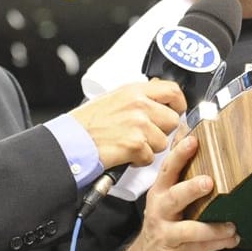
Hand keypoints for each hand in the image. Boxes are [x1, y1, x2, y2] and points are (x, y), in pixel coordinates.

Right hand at [70, 80, 186, 169]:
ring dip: (149, 147)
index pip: (172, 91)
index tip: (177, 110)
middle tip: (145, 134)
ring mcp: (138, 125)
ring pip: (163, 142)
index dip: (179, 103)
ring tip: (130, 143)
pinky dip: (139, 160)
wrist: (73, 140)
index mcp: (135, 91)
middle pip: (172, 120)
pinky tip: (125, 153)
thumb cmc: (88, 122)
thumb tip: (159, 98)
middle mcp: (139, 105)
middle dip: (162, 131)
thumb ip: (139, 97)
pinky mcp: (135, 145)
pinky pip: (150, 157)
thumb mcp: (114, 98)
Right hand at [118, 134, 238, 250]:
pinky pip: (202, 247)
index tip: (193, 140)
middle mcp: (161, 211)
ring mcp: (168, 233)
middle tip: (209, 182)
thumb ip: (178, 176)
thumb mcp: (164, 200)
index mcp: (160, 192)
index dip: (179, 154)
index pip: (168, 170)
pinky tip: (233, 238)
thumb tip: (190, 138)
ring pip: (189, 228)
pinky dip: (220, 242)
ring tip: (230, 225)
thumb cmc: (162, 225)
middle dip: (191, 188)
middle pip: (174, 196)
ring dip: (212, 227)